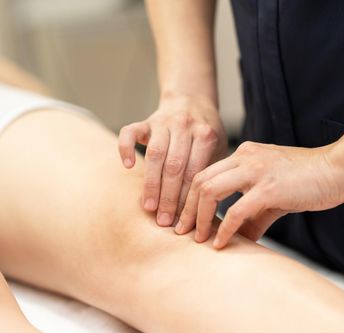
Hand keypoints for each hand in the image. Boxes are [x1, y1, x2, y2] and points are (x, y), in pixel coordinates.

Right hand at [118, 94, 226, 225]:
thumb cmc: (206, 135)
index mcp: (205, 135)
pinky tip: (129, 165)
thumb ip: (209, 173)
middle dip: (168, 196)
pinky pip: (130, 132)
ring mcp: (163, 121)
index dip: (187, 197)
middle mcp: (184, 125)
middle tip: (163, 220)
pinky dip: (126, 148)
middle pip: (174, 165)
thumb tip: (200, 213)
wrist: (192, 101)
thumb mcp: (217, 149)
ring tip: (148, 206)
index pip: (194, 171)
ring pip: (154, 154)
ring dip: (151, 183)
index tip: (183, 219)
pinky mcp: (145, 121)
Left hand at [175, 141, 343, 247]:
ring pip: (209, 190)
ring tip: (195, 238)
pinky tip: (219, 243)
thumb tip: (239, 239)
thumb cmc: (307, 180)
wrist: (339, 168)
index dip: (189, 197)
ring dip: (198, 217)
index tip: (184, 218)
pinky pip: (236, 210)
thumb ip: (253, 215)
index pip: (204, 173)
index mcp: (243, 154)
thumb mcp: (273, 195)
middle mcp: (244, 157)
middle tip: (180, 230)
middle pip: (198, 180)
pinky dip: (224, 229)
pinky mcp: (268, 188)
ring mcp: (255, 170)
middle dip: (185, 208)